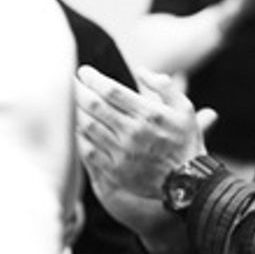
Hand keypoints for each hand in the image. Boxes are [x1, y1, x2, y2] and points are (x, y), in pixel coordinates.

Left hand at [75, 66, 208, 249]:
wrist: (188, 182)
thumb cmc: (185, 141)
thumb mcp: (185, 108)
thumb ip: (165, 87)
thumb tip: (141, 71)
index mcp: (149, 114)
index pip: (112, 90)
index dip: (93, 78)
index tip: (84, 72)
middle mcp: (133, 132)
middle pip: (94, 105)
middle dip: (77, 89)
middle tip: (67, 81)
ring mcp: (121, 152)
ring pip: (87, 126)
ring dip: (73, 110)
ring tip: (66, 101)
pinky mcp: (114, 169)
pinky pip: (87, 150)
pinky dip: (77, 136)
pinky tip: (73, 127)